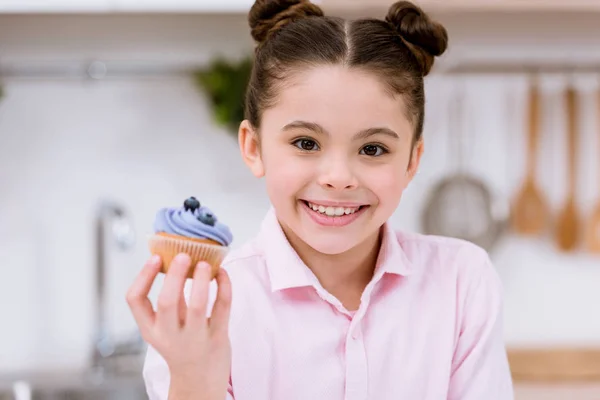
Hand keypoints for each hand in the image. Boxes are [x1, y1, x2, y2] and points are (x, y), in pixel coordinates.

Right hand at [126, 253, 231, 399]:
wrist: (199, 381)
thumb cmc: (183, 345)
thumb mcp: (167, 326)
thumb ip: (171, 300)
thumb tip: (176, 261)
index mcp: (151, 329)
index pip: (135, 301)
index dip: (144, 276)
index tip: (156, 257)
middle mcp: (169, 335)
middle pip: (167, 302)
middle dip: (175, 276)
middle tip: (183, 255)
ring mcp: (195, 338)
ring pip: (198, 306)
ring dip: (202, 281)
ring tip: (205, 263)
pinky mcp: (218, 338)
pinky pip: (222, 308)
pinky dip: (224, 287)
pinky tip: (222, 274)